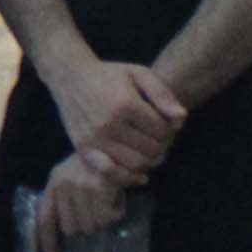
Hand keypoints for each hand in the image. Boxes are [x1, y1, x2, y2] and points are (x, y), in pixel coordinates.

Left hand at [34, 146, 137, 251]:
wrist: (119, 143)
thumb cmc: (96, 165)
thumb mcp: (74, 179)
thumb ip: (68, 203)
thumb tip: (72, 236)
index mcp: (54, 183)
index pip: (45, 220)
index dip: (48, 244)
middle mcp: (63, 184)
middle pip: (72, 229)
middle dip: (86, 225)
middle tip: (97, 210)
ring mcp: (80, 186)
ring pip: (91, 226)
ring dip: (103, 219)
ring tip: (108, 200)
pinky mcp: (99, 187)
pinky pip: (108, 218)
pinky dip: (116, 212)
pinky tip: (117, 198)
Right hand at [43, 45, 185, 170]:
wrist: (70, 76)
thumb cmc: (109, 74)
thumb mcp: (139, 73)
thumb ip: (163, 94)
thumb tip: (181, 119)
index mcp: (126, 104)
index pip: (161, 130)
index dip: (170, 129)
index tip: (166, 124)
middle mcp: (109, 124)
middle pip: (151, 149)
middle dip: (162, 146)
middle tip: (161, 140)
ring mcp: (95, 139)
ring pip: (135, 164)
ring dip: (150, 162)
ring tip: (151, 152)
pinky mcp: (84, 149)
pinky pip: (110, 173)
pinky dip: (129, 178)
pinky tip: (141, 176)